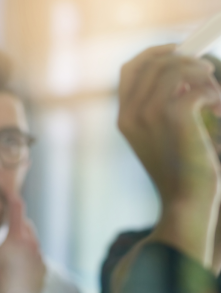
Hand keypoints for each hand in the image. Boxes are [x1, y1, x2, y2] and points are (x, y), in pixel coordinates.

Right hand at [0, 194, 45, 292]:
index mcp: (18, 237)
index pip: (16, 207)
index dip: (10, 194)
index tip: (4, 186)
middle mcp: (33, 243)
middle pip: (25, 223)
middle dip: (15, 220)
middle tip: (3, 224)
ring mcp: (40, 257)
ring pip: (32, 239)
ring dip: (22, 237)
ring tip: (9, 246)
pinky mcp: (43, 270)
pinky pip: (37, 255)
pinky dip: (28, 253)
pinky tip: (18, 263)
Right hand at [118, 44, 220, 265]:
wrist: (184, 199)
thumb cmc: (178, 167)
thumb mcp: (159, 133)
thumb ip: (159, 102)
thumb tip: (182, 67)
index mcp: (123, 117)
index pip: (130, 68)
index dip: (154, 53)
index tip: (178, 50)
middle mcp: (130, 114)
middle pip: (153, 62)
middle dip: (184, 59)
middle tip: (207, 73)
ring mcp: (148, 116)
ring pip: (175, 68)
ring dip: (202, 75)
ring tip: (215, 96)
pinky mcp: (173, 119)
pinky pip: (196, 85)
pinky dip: (212, 92)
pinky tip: (217, 109)